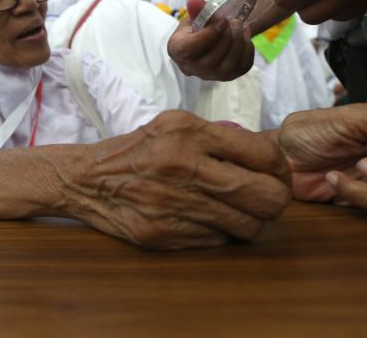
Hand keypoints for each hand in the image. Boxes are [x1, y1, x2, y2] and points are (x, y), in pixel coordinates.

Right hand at [56, 111, 289, 249]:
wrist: (85, 180)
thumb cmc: (139, 150)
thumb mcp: (176, 126)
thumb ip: (220, 137)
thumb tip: (268, 158)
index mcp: (190, 133)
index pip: (265, 155)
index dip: (281, 169)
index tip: (276, 174)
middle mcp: (183, 167)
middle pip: (267, 197)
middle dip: (275, 201)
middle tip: (266, 198)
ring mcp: (173, 204)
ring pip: (248, 226)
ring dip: (249, 221)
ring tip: (235, 210)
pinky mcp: (163, 234)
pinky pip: (218, 241)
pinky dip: (220, 233)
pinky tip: (205, 220)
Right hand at [167, 0, 254, 80]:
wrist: (207, 40)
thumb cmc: (196, 28)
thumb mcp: (193, 17)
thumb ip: (196, 10)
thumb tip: (195, 0)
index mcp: (178, 51)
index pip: (189, 49)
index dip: (207, 36)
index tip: (222, 20)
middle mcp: (192, 68)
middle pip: (210, 60)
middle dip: (226, 38)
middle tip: (233, 21)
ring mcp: (212, 75)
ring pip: (228, 66)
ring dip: (238, 43)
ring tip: (240, 25)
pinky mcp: (229, 76)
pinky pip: (242, 67)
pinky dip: (247, 49)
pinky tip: (245, 35)